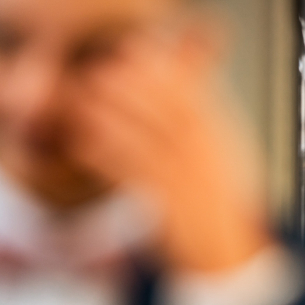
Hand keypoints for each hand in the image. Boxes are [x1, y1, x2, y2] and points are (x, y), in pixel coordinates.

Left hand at [67, 29, 272, 272]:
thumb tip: (185, 89)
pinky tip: (81, 145)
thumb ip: (204, 121)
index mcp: (218, 139)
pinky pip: (131, 176)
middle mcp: (204, 155)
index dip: (155, 71)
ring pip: (142, 140)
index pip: (188, 95)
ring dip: (108, 119)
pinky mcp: (167, 205)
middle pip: (162, 111)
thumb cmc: (218, 201)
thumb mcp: (223, 156)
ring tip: (80, 105)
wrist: (225, 250)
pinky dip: (104, 158)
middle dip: (127, 89)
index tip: (127, 54)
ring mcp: (186, 179)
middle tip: (94, 74)